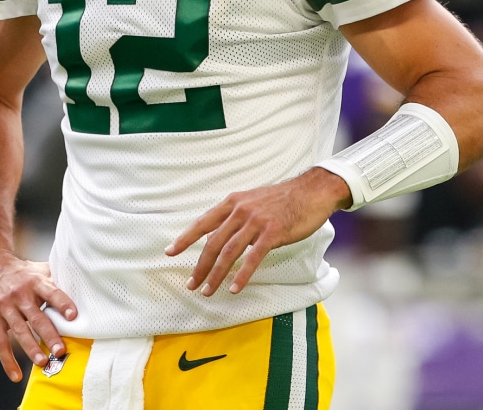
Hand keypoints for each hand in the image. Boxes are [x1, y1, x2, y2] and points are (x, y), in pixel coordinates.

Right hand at [0, 253, 77, 381]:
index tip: (73, 316)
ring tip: (43, 362)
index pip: (51, 292)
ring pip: (19, 330)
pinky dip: (8, 361)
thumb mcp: (37, 270)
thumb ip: (56, 280)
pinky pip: (0, 342)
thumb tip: (83, 287)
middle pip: (37, 316)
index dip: (62, 303)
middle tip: (60, 350)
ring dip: (31, 348)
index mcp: (35, 281)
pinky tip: (16, 375)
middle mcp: (20, 294)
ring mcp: (4, 306)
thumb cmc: (19, 272)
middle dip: (49, 334)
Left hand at [165, 167, 350, 296]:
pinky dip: (242, 275)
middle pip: (213, 242)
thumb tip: (222, 232)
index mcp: (233, 202)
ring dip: (216, 274)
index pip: (203, 222)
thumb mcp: (253, 200)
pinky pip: (253, 257)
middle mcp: (240, 211)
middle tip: (191, 284)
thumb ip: (236, 214)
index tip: (170, 252)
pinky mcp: (272, 233)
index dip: (185, 238)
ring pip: (229, 252)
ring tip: (207, 290)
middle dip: (200, 266)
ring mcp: (256, 222)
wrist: (312, 191)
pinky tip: (234, 288)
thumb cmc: (284, 198)